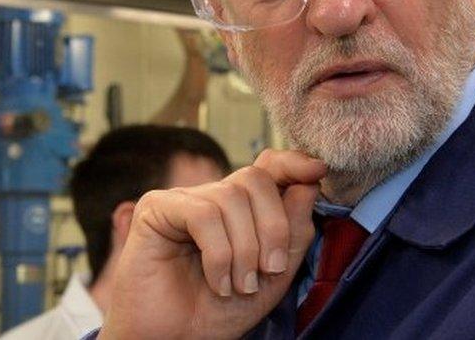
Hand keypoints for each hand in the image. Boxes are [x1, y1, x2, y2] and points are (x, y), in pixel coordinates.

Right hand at [99, 150, 324, 339]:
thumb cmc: (224, 309)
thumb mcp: (275, 274)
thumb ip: (295, 231)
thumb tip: (309, 184)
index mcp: (244, 207)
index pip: (270, 166)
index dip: (294, 163)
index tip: (318, 171)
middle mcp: (214, 196)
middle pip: (256, 179)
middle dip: (273, 226)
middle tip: (270, 269)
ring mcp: (184, 199)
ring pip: (231, 197)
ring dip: (245, 249)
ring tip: (240, 285)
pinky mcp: (156, 209)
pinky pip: (203, 214)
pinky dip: (219, 254)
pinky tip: (220, 283)